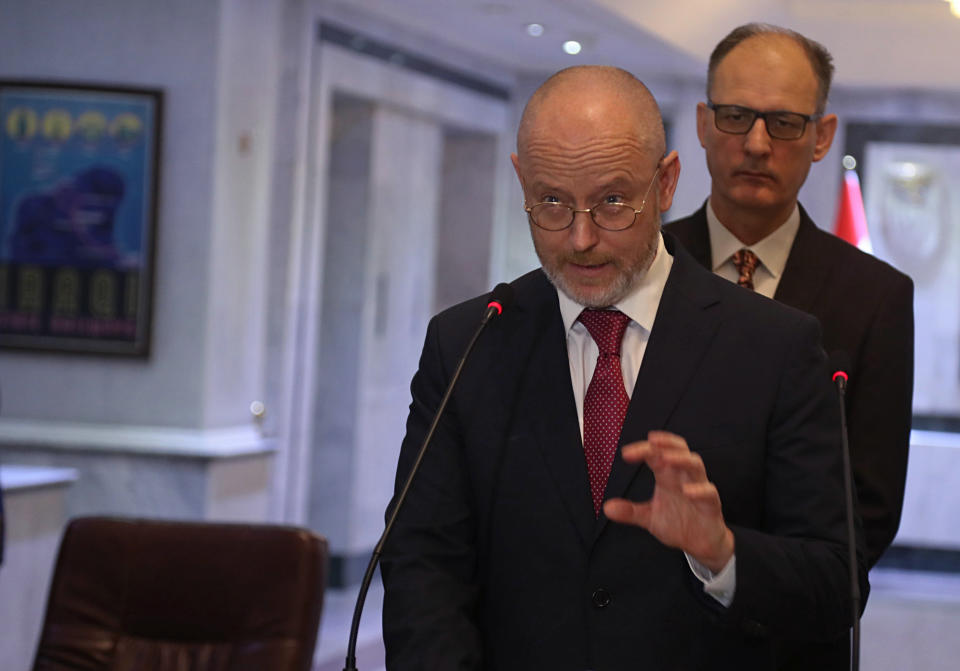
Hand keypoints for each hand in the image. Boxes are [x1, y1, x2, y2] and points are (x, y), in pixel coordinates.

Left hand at [603, 430, 733, 572]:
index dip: (643, 450)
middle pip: (679, 449)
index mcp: (667, 476)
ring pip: (695, 464)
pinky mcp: (711, 505)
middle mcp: (683, 477)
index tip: (625, 453)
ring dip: (681, 459)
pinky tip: (687, 491)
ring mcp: (699, 488)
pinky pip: (710, 492)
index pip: (656, 454)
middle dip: (666, 442)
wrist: (700, 544)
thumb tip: (607, 508)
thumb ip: (630, 512)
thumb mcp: (649, 517)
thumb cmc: (677, 523)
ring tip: (665, 458)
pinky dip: (700, 490)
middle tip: (651, 441)